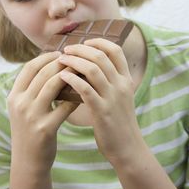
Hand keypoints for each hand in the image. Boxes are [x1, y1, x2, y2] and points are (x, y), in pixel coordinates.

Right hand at [7, 51, 78, 171]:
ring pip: (52, 85)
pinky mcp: (45, 128)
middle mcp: (20, 104)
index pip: (29, 67)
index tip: (59, 53)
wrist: (27, 161)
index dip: (44, 57)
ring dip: (69, 75)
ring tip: (81, 71)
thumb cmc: (29, 129)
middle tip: (75, 58)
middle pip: (42, 73)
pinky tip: (84, 93)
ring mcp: (31, 116)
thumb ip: (31, 89)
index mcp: (14, 96)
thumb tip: (51, 65)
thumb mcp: (23, 108)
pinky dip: (75, 97)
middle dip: (60, 63)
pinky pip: (64, 106)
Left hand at [58, 38, 141, 163]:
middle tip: (66, 49)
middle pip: (100, 56)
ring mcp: (112, 97)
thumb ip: (109, 79)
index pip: (115, 50)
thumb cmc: (118, 119)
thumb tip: (87, 64)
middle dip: (81, 49)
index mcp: (126, 79)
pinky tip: (62, 76)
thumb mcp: (120, 95)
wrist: (127, 147)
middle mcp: (121, 84)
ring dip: (74, 61)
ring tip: (61, 59)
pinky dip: (72, 79)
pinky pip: (85, 89)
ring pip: (92, 69)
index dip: (99, 42)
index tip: (84, 41)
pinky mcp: (102, 111)